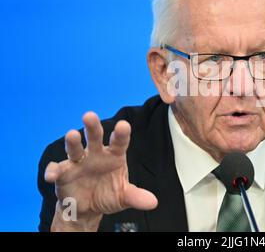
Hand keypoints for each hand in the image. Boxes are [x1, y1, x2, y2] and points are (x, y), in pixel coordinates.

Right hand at [45, 112, 157, 230]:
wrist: (88, 208)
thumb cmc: (108, 195)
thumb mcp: (123, 197)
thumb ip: (136, 196)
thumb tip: (153, 202)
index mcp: (114, 156)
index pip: (119, 142)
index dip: (121, 134)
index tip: (123, 125)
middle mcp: (96, 154)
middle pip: (95, 137)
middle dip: (93, 127)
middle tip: (89, 115)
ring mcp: (78, 162)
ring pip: (75, 148)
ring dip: (72, 142)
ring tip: (72, 134)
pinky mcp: (63, 172)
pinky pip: (56, 169)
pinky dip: (52, 171)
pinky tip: (52, 175)